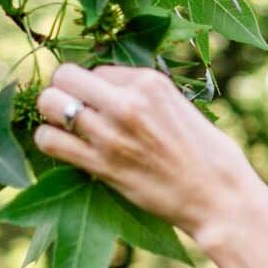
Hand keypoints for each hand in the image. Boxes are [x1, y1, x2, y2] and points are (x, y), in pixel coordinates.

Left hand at [32, 63, 260, 239]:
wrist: (219, 198)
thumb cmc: (209, 156)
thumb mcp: (180, 107)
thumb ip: (144, 94)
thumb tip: (109, 90)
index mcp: (150, 82)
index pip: (97, 68)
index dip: (96, 86)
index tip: (103, 103)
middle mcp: (128, 102)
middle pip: (65, 75)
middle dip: (62, 89)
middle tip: (70, 107)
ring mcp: (111, 133)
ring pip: (49, 104)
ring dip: (50, 114)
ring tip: (63, 126)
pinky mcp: (102, 165)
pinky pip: (50, 141)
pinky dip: (49, 141)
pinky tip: (62, 147)